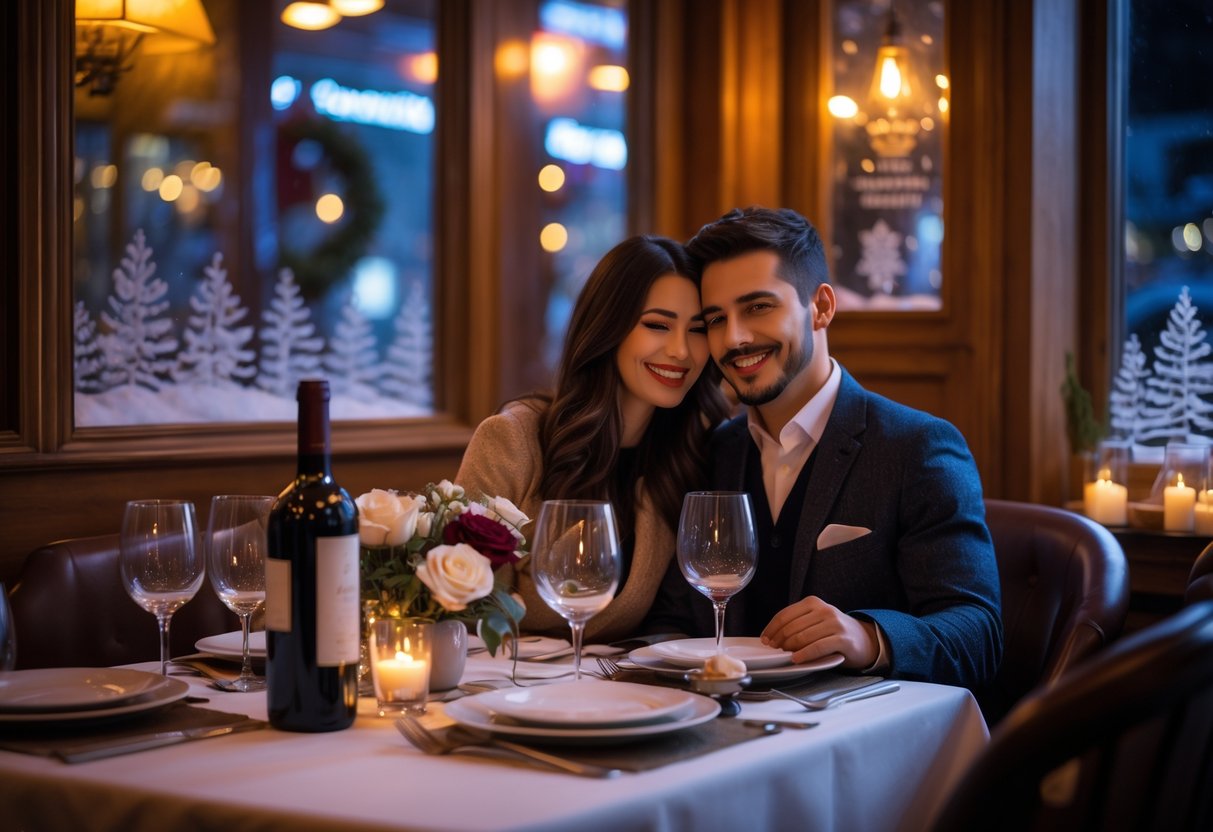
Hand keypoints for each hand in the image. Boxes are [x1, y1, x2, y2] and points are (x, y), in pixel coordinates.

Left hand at [760, 595, 878, 668]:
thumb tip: (772, 637)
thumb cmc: (834, 632)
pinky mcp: (842, 639)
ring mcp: (835, 624)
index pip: (785, 615)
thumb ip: (798, 623)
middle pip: (792, 626)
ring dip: (790, 648)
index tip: (765, 639)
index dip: (772, 628)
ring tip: (784, 655)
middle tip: (774, 649)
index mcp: (813, 603)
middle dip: (779, 640)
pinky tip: (797, 659)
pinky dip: (805, 654)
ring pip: (803, 637)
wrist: (864, 640)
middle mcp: (824, 610)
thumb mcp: (815, 621)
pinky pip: (818, 647)